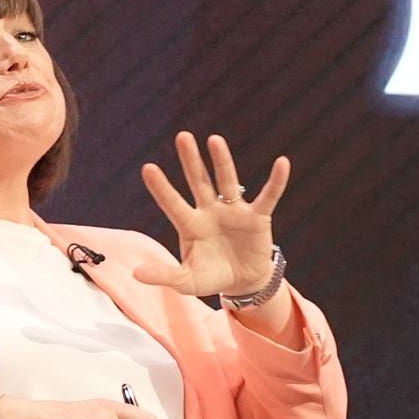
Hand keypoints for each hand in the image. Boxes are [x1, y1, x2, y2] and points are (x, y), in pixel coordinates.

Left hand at [131, 131, 289, 299]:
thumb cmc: (211, 277)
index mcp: (191, 225)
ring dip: (222, 161)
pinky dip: (277, 181)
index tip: (148, 168)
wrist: (243, 281)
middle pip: (199, 182)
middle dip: (191, 161)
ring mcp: (234, 212)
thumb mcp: (187, 281)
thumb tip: (136, 274)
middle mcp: (210, 212)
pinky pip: (269, 196)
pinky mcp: (258, 218)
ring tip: (214, 140)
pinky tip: (282, 163)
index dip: (161, 188)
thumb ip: (165, 275)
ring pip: (228, 182)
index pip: (173, 204)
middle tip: (182, 136)